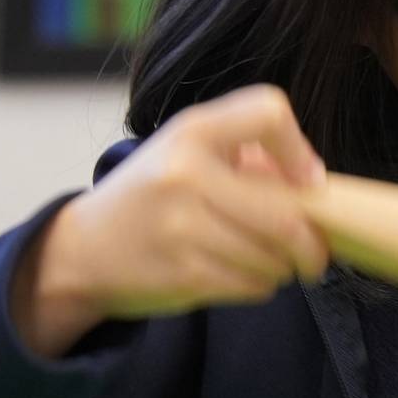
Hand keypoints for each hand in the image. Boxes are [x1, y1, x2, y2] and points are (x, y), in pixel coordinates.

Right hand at [14, 85, 331, 357]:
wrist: (82, 250)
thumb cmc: (153, 197)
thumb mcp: (186, 155)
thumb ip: (246, 156)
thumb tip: (312, 180)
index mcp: (190, 131)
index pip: (269, 113)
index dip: (299, 149)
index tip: (307, 182)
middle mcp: (184, 173)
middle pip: (287, 213)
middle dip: (312, 242)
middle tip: (315, 252)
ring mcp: (181, 226)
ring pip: (273, 255)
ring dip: (285, 266)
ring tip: (272, 261)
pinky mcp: (182, 273)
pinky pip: (253, 284)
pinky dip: (262, 284)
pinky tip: (246, 275)